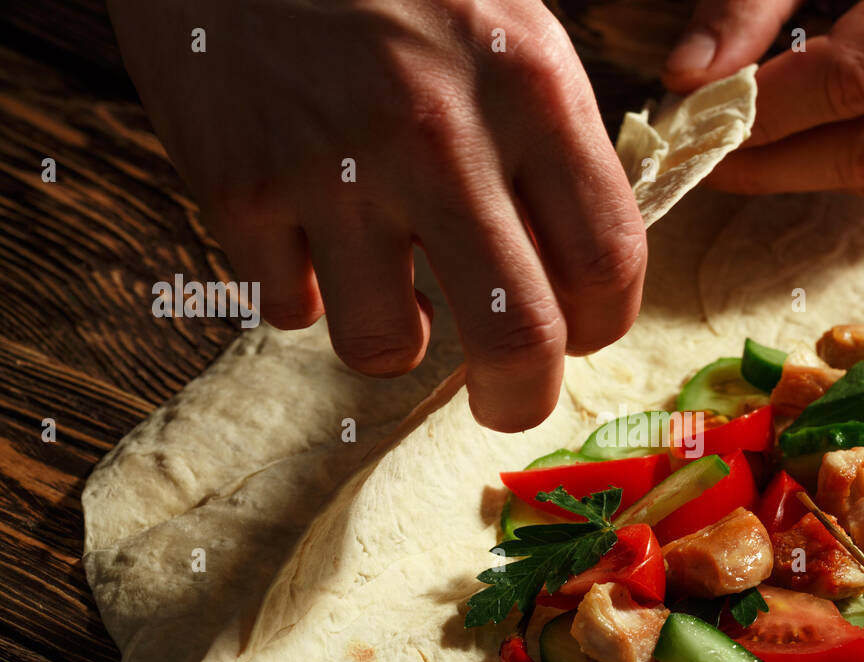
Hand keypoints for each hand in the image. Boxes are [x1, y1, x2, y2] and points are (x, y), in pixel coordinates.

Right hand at [109, 0, 646, 430]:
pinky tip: (308, 234)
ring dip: (398, 339)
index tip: (577, 334)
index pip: (607, 263)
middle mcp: (439, 132)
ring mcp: (331, 165)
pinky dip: (306, 292)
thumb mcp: (507, 26)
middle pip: (517, 336)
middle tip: (507, 403)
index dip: (601, 326)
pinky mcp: (236, 187)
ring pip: (389, 347)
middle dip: (520, 398)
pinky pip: (291, 307)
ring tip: (389, 290)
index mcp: (531, 85)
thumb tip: (580, 269)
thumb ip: (552, 144)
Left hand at [661, 0, 863, 194]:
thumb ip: (750, 4)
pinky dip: (853, 157)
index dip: (767, 114)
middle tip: (710, 157)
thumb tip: (688, 79)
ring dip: (810, 168)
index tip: (697, 126)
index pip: (854, 79)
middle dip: (779, 161)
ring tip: (746, 150)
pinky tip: (803, 138)